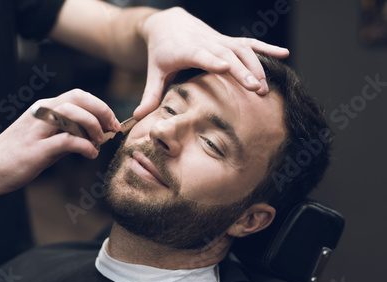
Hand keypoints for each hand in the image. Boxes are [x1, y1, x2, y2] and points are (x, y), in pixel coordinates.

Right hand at [0, 89, 119, 194]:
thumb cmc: (16, 154)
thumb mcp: (44, 138)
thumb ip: (67, 133)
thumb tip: (95, 135)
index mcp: (44, 109)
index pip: (78, 95)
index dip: (100, 106)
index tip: (111, 121)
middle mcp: (41, 114)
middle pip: (78, 99)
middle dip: (102, 111)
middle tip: (112, 129)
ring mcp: (37, 130)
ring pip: (72, 114)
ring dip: (93, 126)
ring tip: (99, 141)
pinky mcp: (36, 149)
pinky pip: (66, 140)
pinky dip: (84, 146)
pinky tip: (91, 154)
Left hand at [133, 7, 289, 119]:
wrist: (167, 24)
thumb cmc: (160, 52)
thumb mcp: (154, 72)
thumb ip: (150, 95)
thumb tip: (137, 118)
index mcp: (186, 50)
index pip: (202, 55)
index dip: (214, 60)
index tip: (227, 67)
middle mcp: (205, 42)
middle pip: (228, 54)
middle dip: (243, 70)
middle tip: (256, 90)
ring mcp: (218, 40)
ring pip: (242, 49)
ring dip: (256, 66)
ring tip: (265, 87)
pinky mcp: (226, 40)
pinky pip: (249, 42)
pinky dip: (266, 48)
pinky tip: (284, 54)